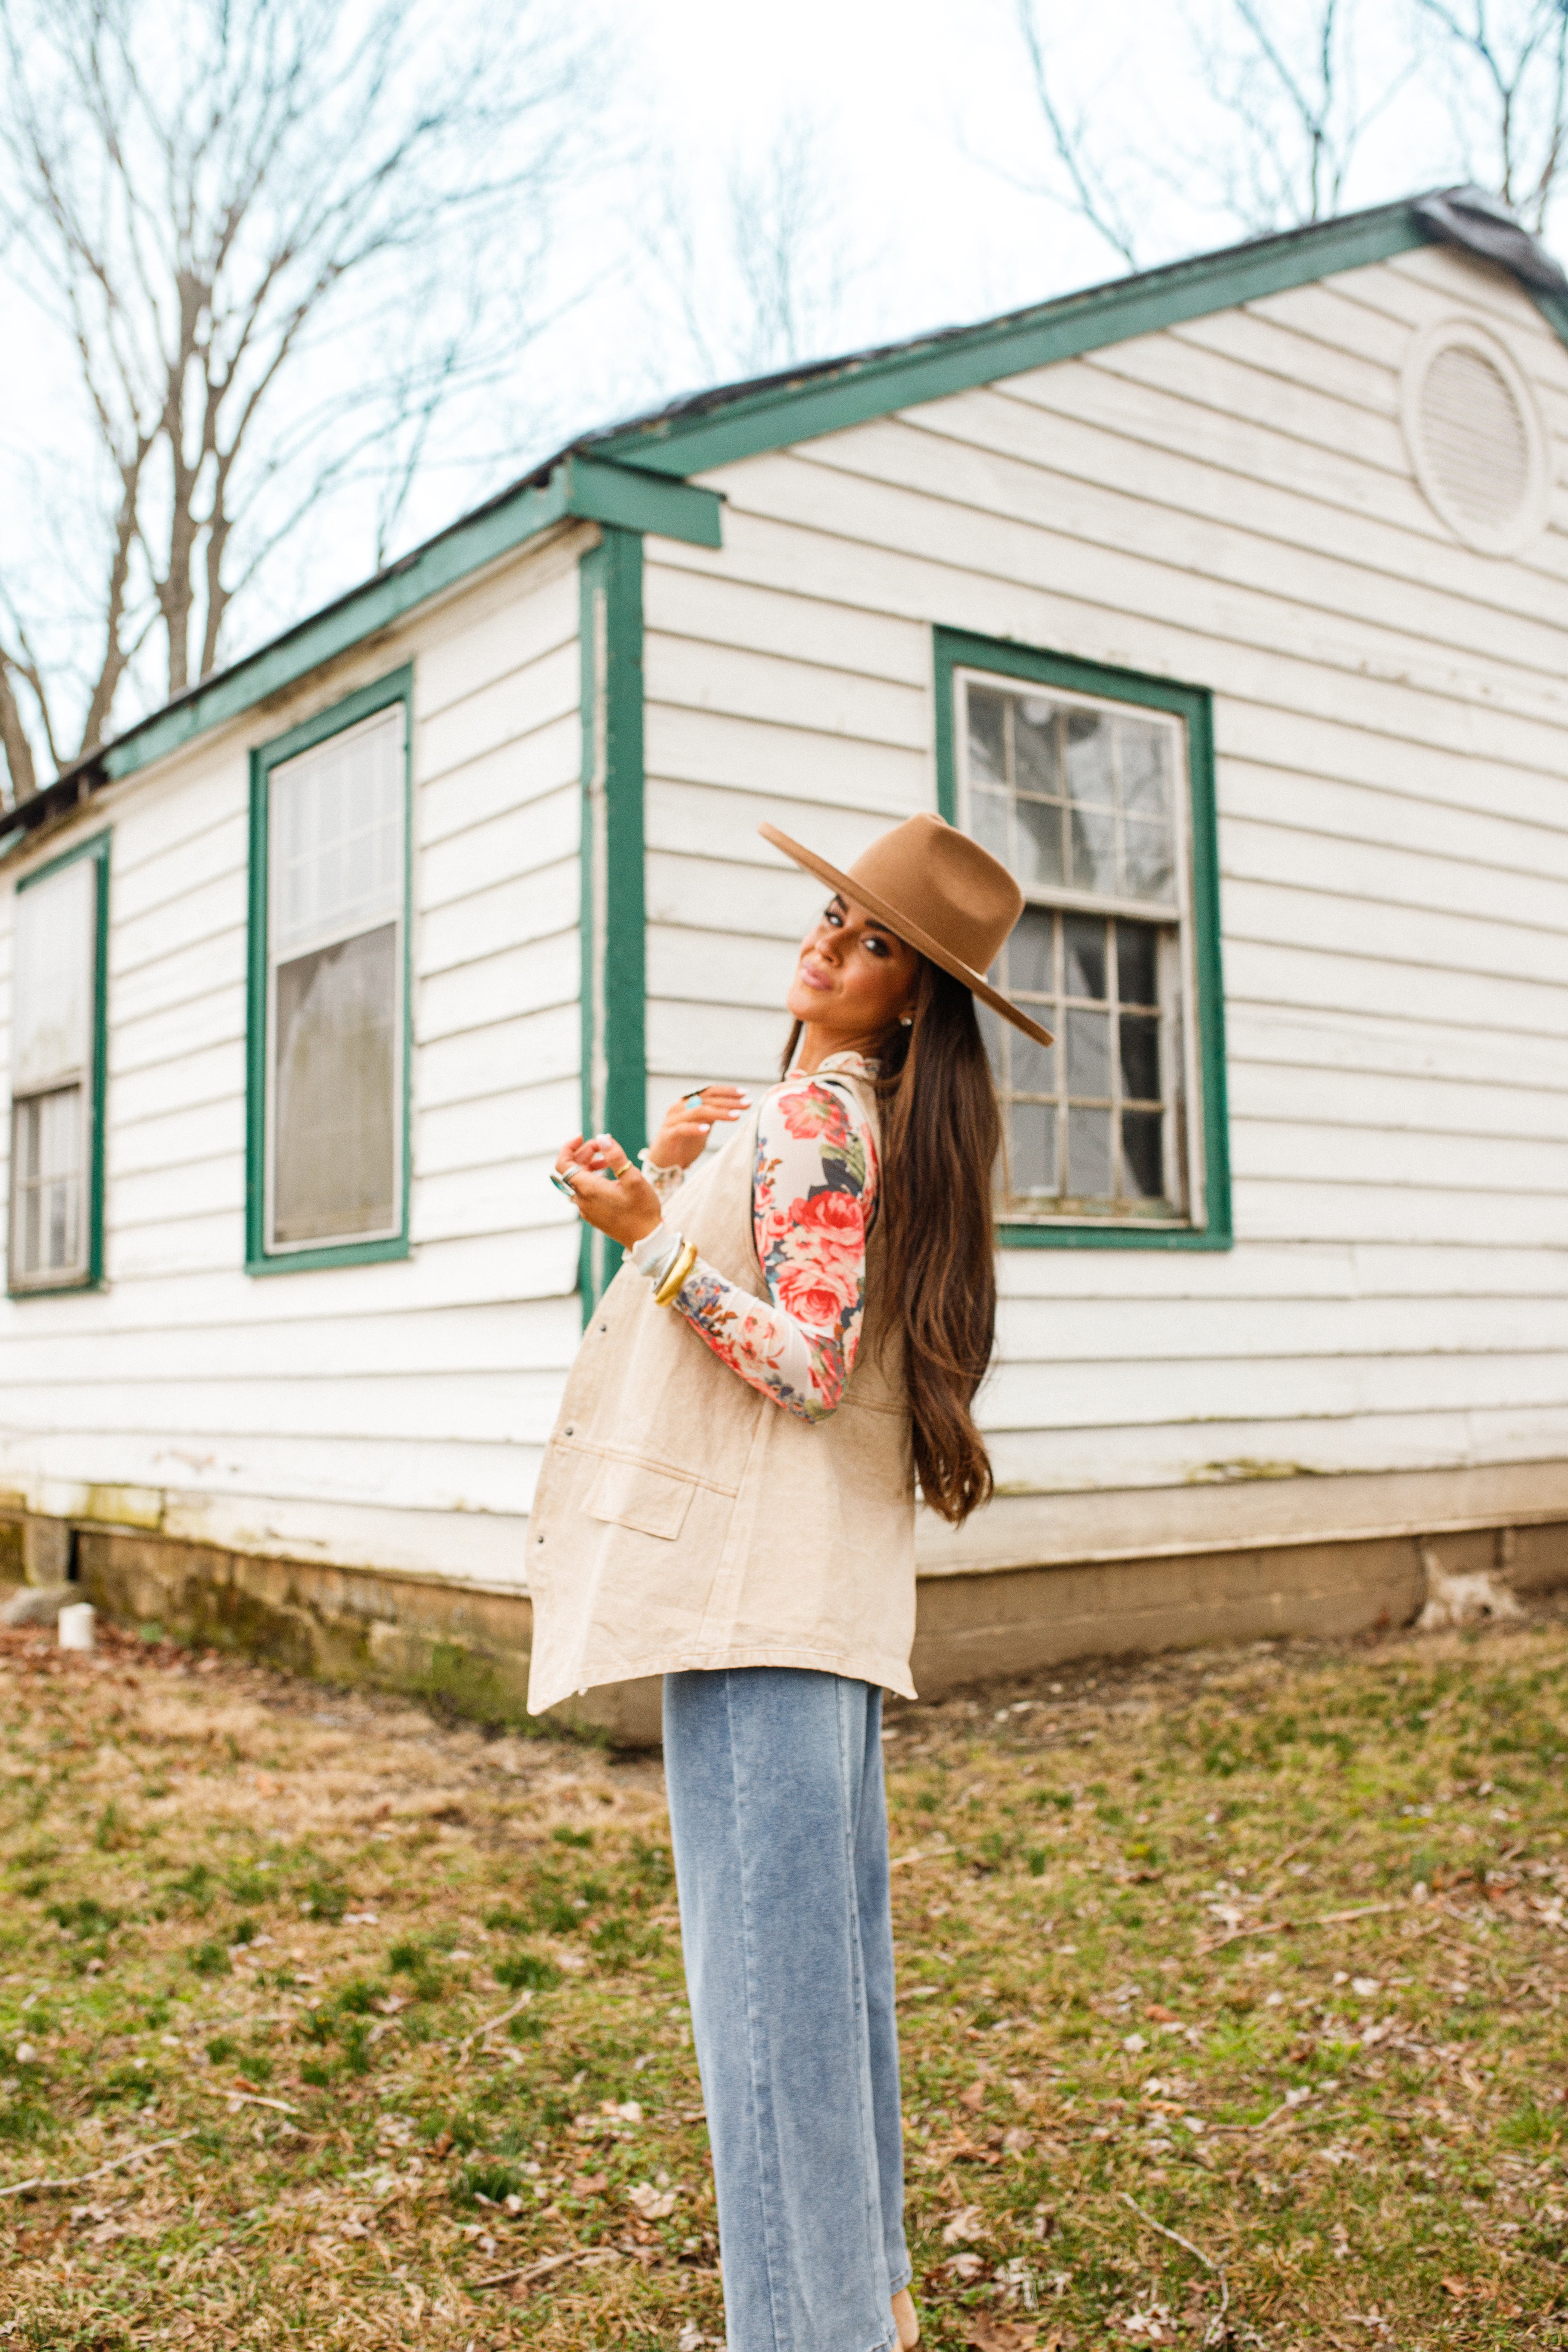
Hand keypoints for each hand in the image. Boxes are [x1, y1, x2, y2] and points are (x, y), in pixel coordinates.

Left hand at [553, 1133, 662, 1247]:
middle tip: (603, 1147)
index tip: (583, 1137)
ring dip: (588, 1166)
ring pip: (578, 1182)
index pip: (563, 1164)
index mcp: (589, 1189)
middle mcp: (582, 1200)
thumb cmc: (642, 1210)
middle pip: (571, 1171)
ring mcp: (586, 1209)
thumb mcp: (634, 1179)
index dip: (569, 1147)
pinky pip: (584, 1193)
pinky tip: (608, 1178)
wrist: (646, 1240)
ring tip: (607, 1162)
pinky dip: (592, 1180)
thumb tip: (602, 1138)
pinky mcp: (592, 1215)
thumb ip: (616, 1157)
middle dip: (584, 1154)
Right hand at [648, 1082, 750, 1172]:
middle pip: (706, 1100)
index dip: (727, 1091)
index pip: (709, 1092)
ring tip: (736, 1116)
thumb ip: (712, 1116)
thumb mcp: (702, 1127)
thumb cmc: (684, 1145)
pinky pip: (682, 1128)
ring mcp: (672, 1120)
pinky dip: (695, 1128)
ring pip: (698, 1111)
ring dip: (719, 1113)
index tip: (745, 1093)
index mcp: (687, 1103)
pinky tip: (707, 1130)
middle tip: (747, 1104)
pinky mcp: (668, 1134)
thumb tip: (734, 1107)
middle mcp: (679, 1107)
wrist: (663, 1163)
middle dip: (729, 1101)